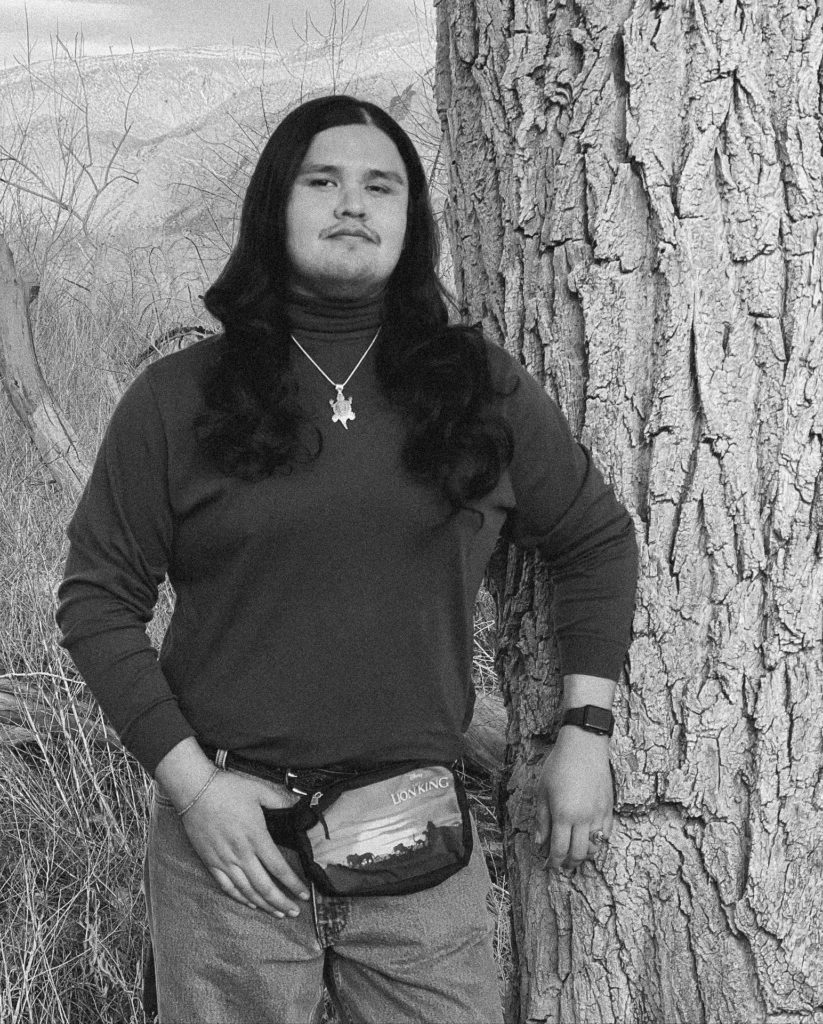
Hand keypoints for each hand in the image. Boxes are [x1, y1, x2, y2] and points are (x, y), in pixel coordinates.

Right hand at [178, 770, 310, 916]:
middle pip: (265, 886)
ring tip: (277, 913)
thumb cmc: (227, 788)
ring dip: (264, 905)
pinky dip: (240, 898)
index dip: (293, 883)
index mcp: (256, 836)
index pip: (279, 867)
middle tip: (294, 912)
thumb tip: (298, 804)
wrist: (195, 791)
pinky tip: (251, 903)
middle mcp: (241, 853)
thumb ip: (280, 800)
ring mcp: (225, 860)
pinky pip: (227, 886)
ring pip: (247, 891)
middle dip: (282, 902)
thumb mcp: (259, 790)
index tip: (303, 894)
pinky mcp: (211, 862)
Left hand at [533, 725, 612, 870]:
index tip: (548, 866)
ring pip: (595, 847)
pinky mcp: (609, 808)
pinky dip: (597, 842)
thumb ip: (541, 819)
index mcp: (563, 815)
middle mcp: (583, 819)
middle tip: (560, 863)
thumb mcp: (542, 791)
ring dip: (584, 854)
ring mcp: (599, 814)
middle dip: (568, 863)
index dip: (553, 862)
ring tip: (573, 851)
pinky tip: (588, 839)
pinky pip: (606, 835)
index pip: (559, 850)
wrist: (584, 746)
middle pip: (578, 854)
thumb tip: (539, 842)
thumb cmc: (559, 765)